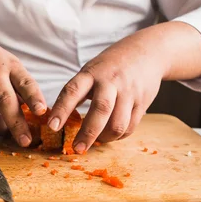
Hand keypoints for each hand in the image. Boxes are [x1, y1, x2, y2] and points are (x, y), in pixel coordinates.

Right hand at [0, 17, 46, 146]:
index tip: (42, 111)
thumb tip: (36, 115)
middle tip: (26, 141)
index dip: (34, 98)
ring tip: (5, 131)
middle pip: (5, 101)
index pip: (26, 83)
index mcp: (11, 66)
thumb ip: (21, 88)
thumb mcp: (11, 65)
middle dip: (17, 124)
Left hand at [47, 35, 165, 153]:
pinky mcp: (143, 103)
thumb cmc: (112, 65)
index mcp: (93, 73)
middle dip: (88, 133)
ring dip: (105, 138)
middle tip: (78, 149)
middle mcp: (112, 82)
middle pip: (101, 110)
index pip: (73, 91)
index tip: (52, 126)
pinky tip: (111, 134)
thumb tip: (60, 118)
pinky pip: (130, 128)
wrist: (148, 52)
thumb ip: (78, 91)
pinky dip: (118, 136)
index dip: (61, 109)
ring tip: (97, 140)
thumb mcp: (92, 70)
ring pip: (118, 124)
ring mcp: (129, 93)